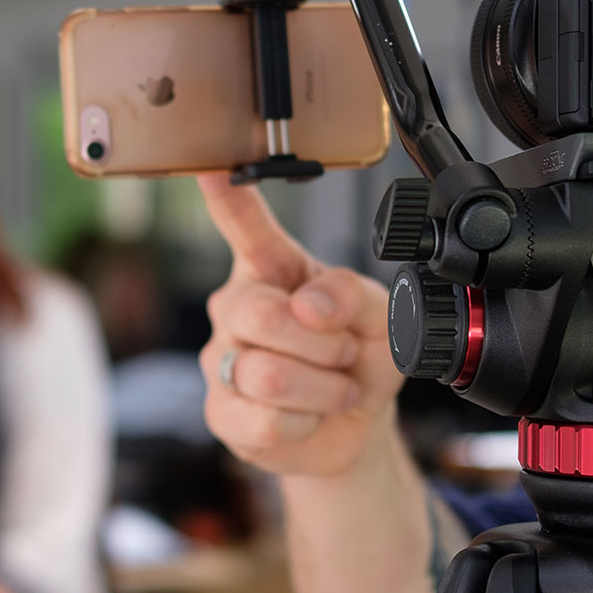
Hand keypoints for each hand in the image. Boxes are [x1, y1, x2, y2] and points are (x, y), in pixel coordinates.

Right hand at [196, 176, 402, 477]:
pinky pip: (264, 419)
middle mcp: (237, 306)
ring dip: (322, 387)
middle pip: (259, 313)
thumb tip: (310, 304)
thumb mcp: (381, 317)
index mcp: (273, 269)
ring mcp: (223, 359)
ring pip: (267, 374)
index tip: (211, 168)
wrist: (357, 424)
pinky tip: (308, 415)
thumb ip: (354, 294)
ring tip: (332, 386)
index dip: (227, 199)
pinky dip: (306, 421)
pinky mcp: (222, 411)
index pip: (245, 227)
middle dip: (321, 342)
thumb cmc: (360, 358)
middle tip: (343, 352)